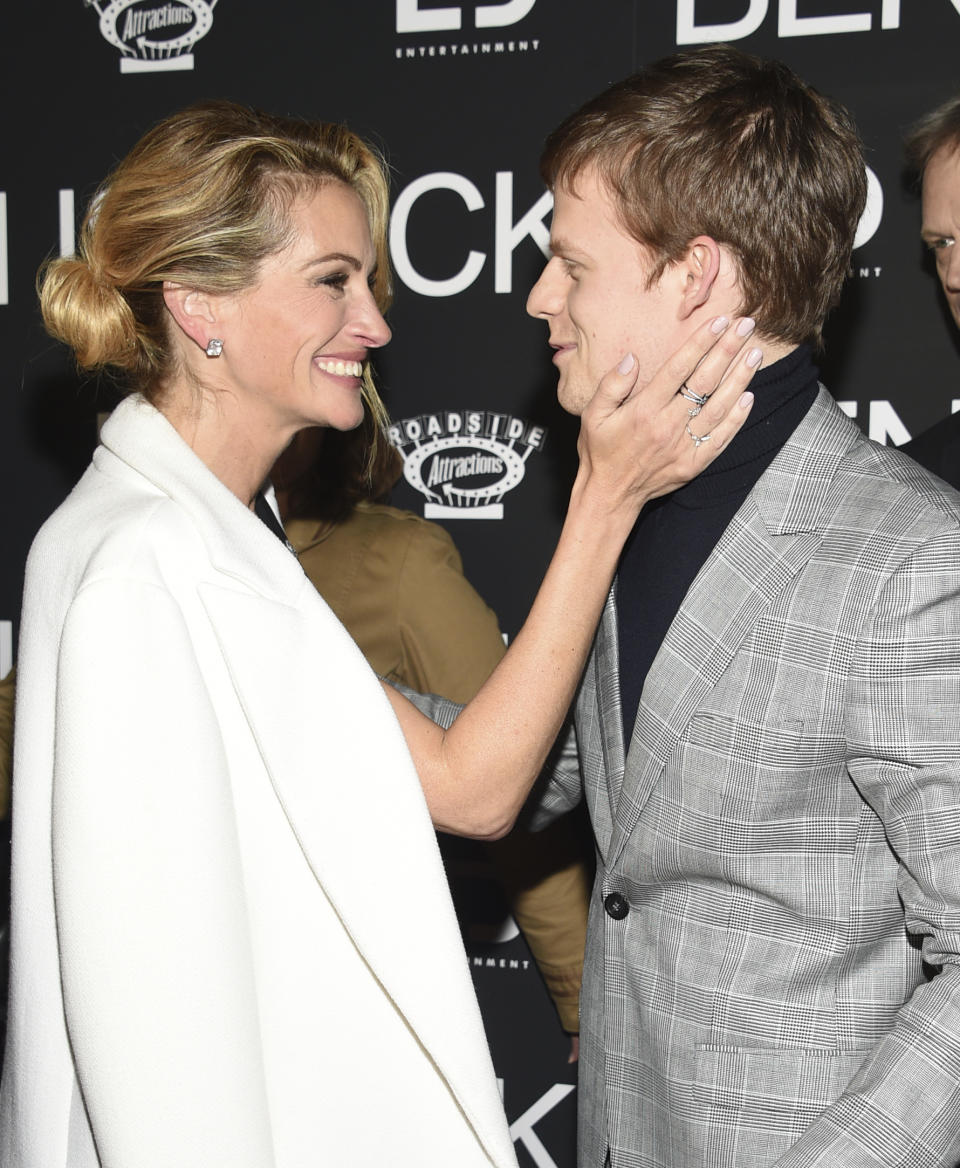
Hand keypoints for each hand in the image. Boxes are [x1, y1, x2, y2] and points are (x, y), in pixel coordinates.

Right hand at [576, 315, 759, 513]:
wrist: (610, 496)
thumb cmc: (600, 451)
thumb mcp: (592, 415)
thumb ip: (612, 385)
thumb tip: (632, 359)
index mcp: (644, 410)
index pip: (678, 368)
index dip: (701, 342)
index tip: (719, 321)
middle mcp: (667, 426)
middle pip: (704, 382)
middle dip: (727, 350)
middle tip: (746, 326)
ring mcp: (683, 446)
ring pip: (719, 407)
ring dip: (740, 379)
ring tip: (755, 354)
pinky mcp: (693, 464)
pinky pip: (721, 438)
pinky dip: (737, 418)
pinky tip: (749, 396)